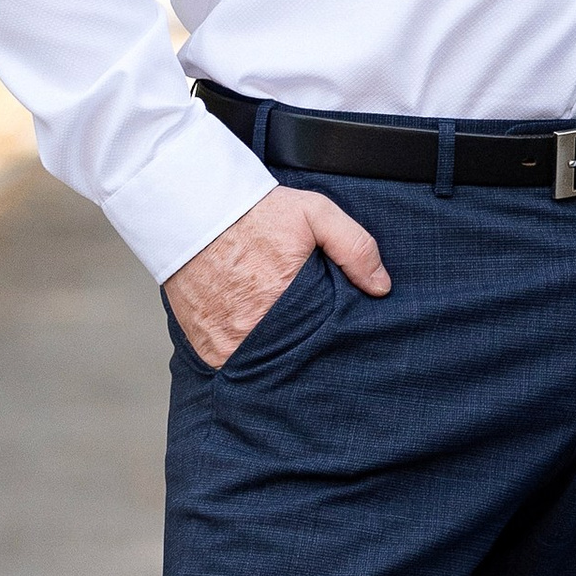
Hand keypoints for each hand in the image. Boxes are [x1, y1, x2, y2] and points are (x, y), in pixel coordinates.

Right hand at [164, 187, 390, 370]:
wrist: (194, 210)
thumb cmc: (257, 212)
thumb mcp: (315, 214)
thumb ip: (354, 248)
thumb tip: (381, 288)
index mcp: (285, 299)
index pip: (321, 339)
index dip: (330, 338)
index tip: (336, 335)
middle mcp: (252, 328)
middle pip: (292, 357)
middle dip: (304, 352)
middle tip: (311, 341)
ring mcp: (224, 342)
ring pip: (262, 366)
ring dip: (274, 358)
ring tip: (285, 343)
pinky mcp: (203, 346)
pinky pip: (231, 365)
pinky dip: (244, 357)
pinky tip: (254, 341)